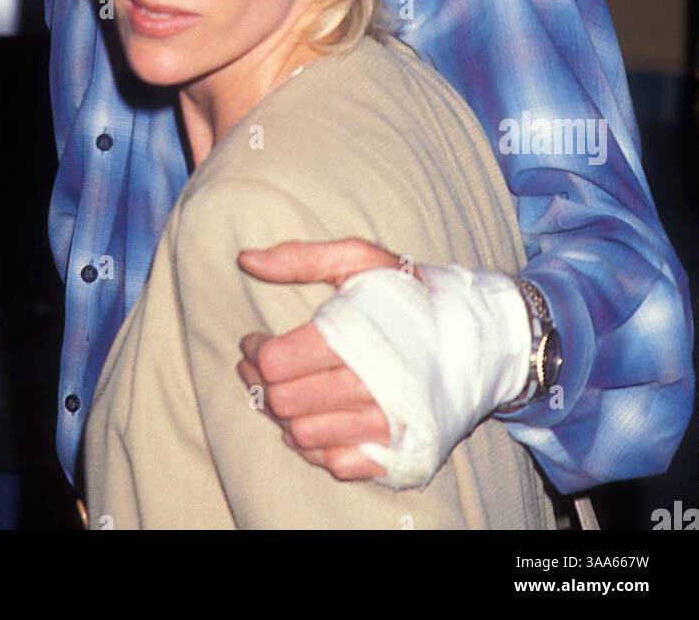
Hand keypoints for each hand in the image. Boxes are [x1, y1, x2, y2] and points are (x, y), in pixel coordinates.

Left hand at [236, 238, 420, 480]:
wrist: (478, 336)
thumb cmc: (411, 294)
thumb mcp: (360, 261)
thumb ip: (301, 259)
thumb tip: (245, 260)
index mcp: (356, 337)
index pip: (277, 363)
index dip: (255, 351)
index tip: (253, 340)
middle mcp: (371, 386)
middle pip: (284, 401)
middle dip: (261, 383)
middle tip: (258, 366)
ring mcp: (385, 423)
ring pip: (303, 435)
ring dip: (283, 415)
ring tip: (283, 391)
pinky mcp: (398, 451)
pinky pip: (337, 464)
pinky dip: (316, 447)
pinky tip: (314, 420)